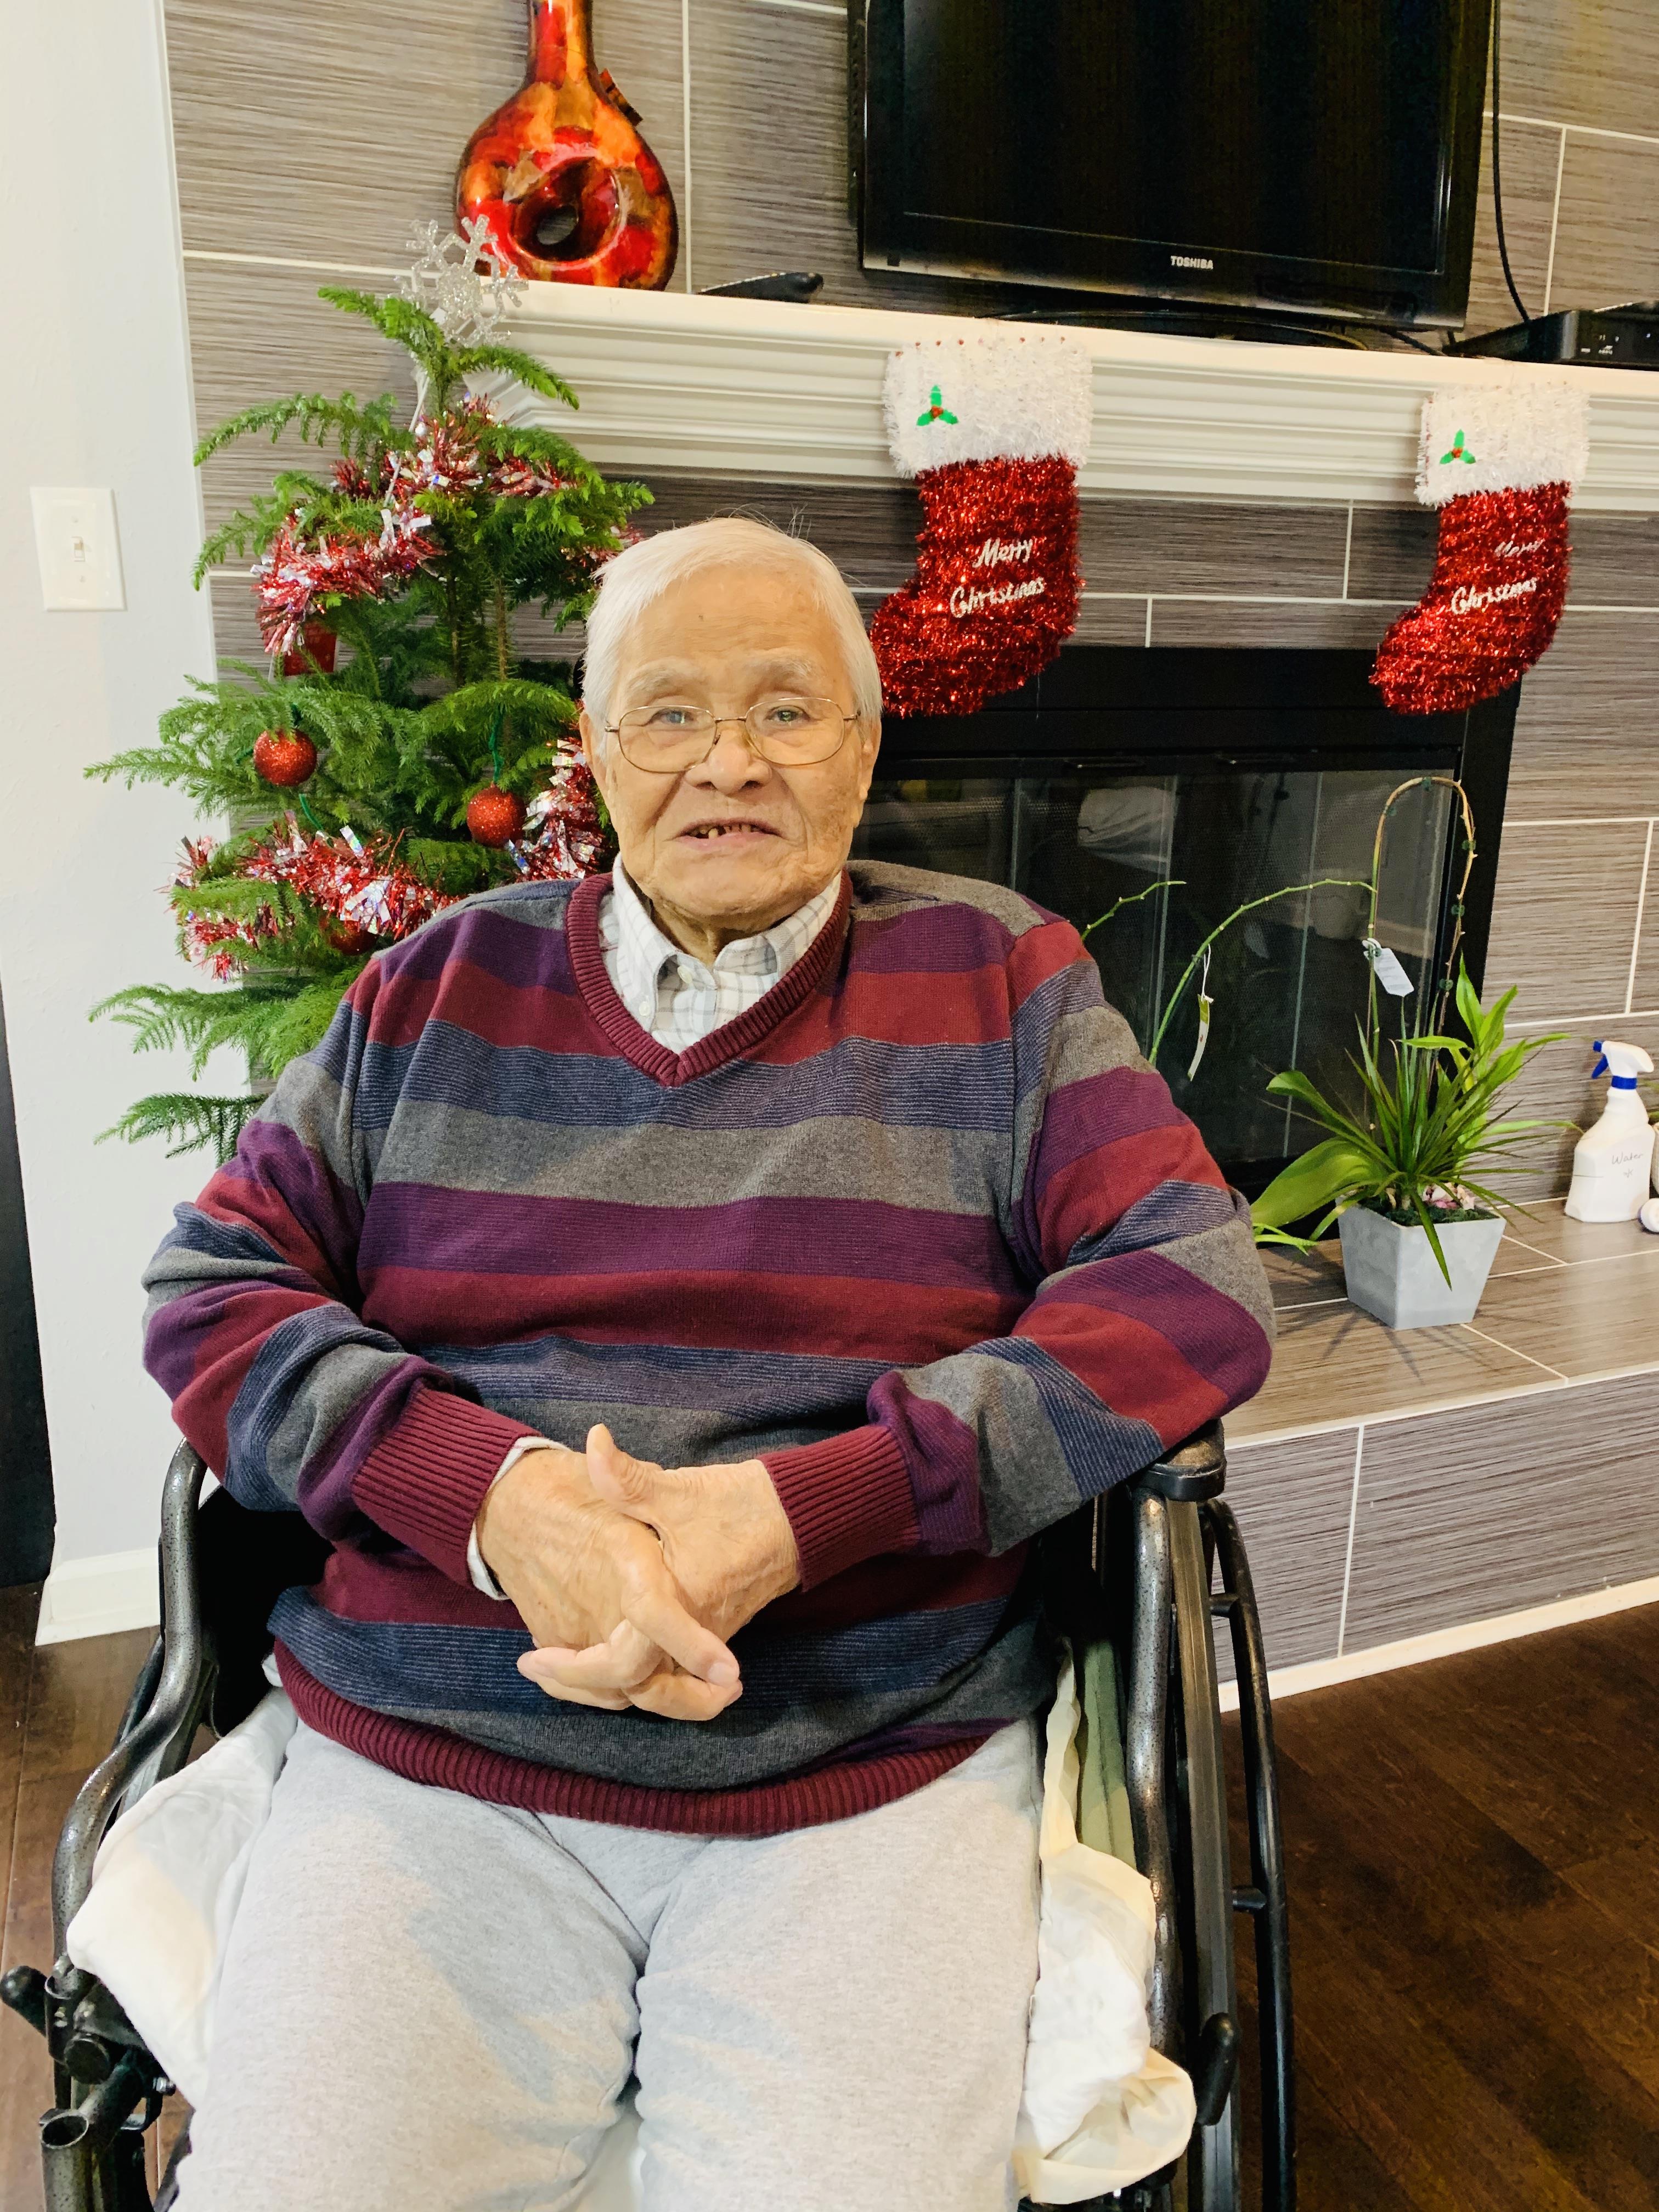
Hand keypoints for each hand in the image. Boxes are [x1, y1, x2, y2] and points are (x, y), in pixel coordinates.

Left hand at [520, 1426, 798, 1715]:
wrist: (795, 1519)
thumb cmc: (737, 1505)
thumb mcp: (678, 1490)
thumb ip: (627, 1477)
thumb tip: (594, 1440)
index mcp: (676, 1605)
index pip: (625, 1659)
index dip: (576, 1668)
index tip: (534, 1658)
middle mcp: (691, 1634)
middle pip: (637, 1690)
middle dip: (582, 1686)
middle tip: (535, 1665)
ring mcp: (705, 1641)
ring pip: (657, 1692)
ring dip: (608, 1690)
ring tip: (560, 1671)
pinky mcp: (712, 1636)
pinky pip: (671, 1679)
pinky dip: (637, 1681)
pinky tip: (601, 1657)